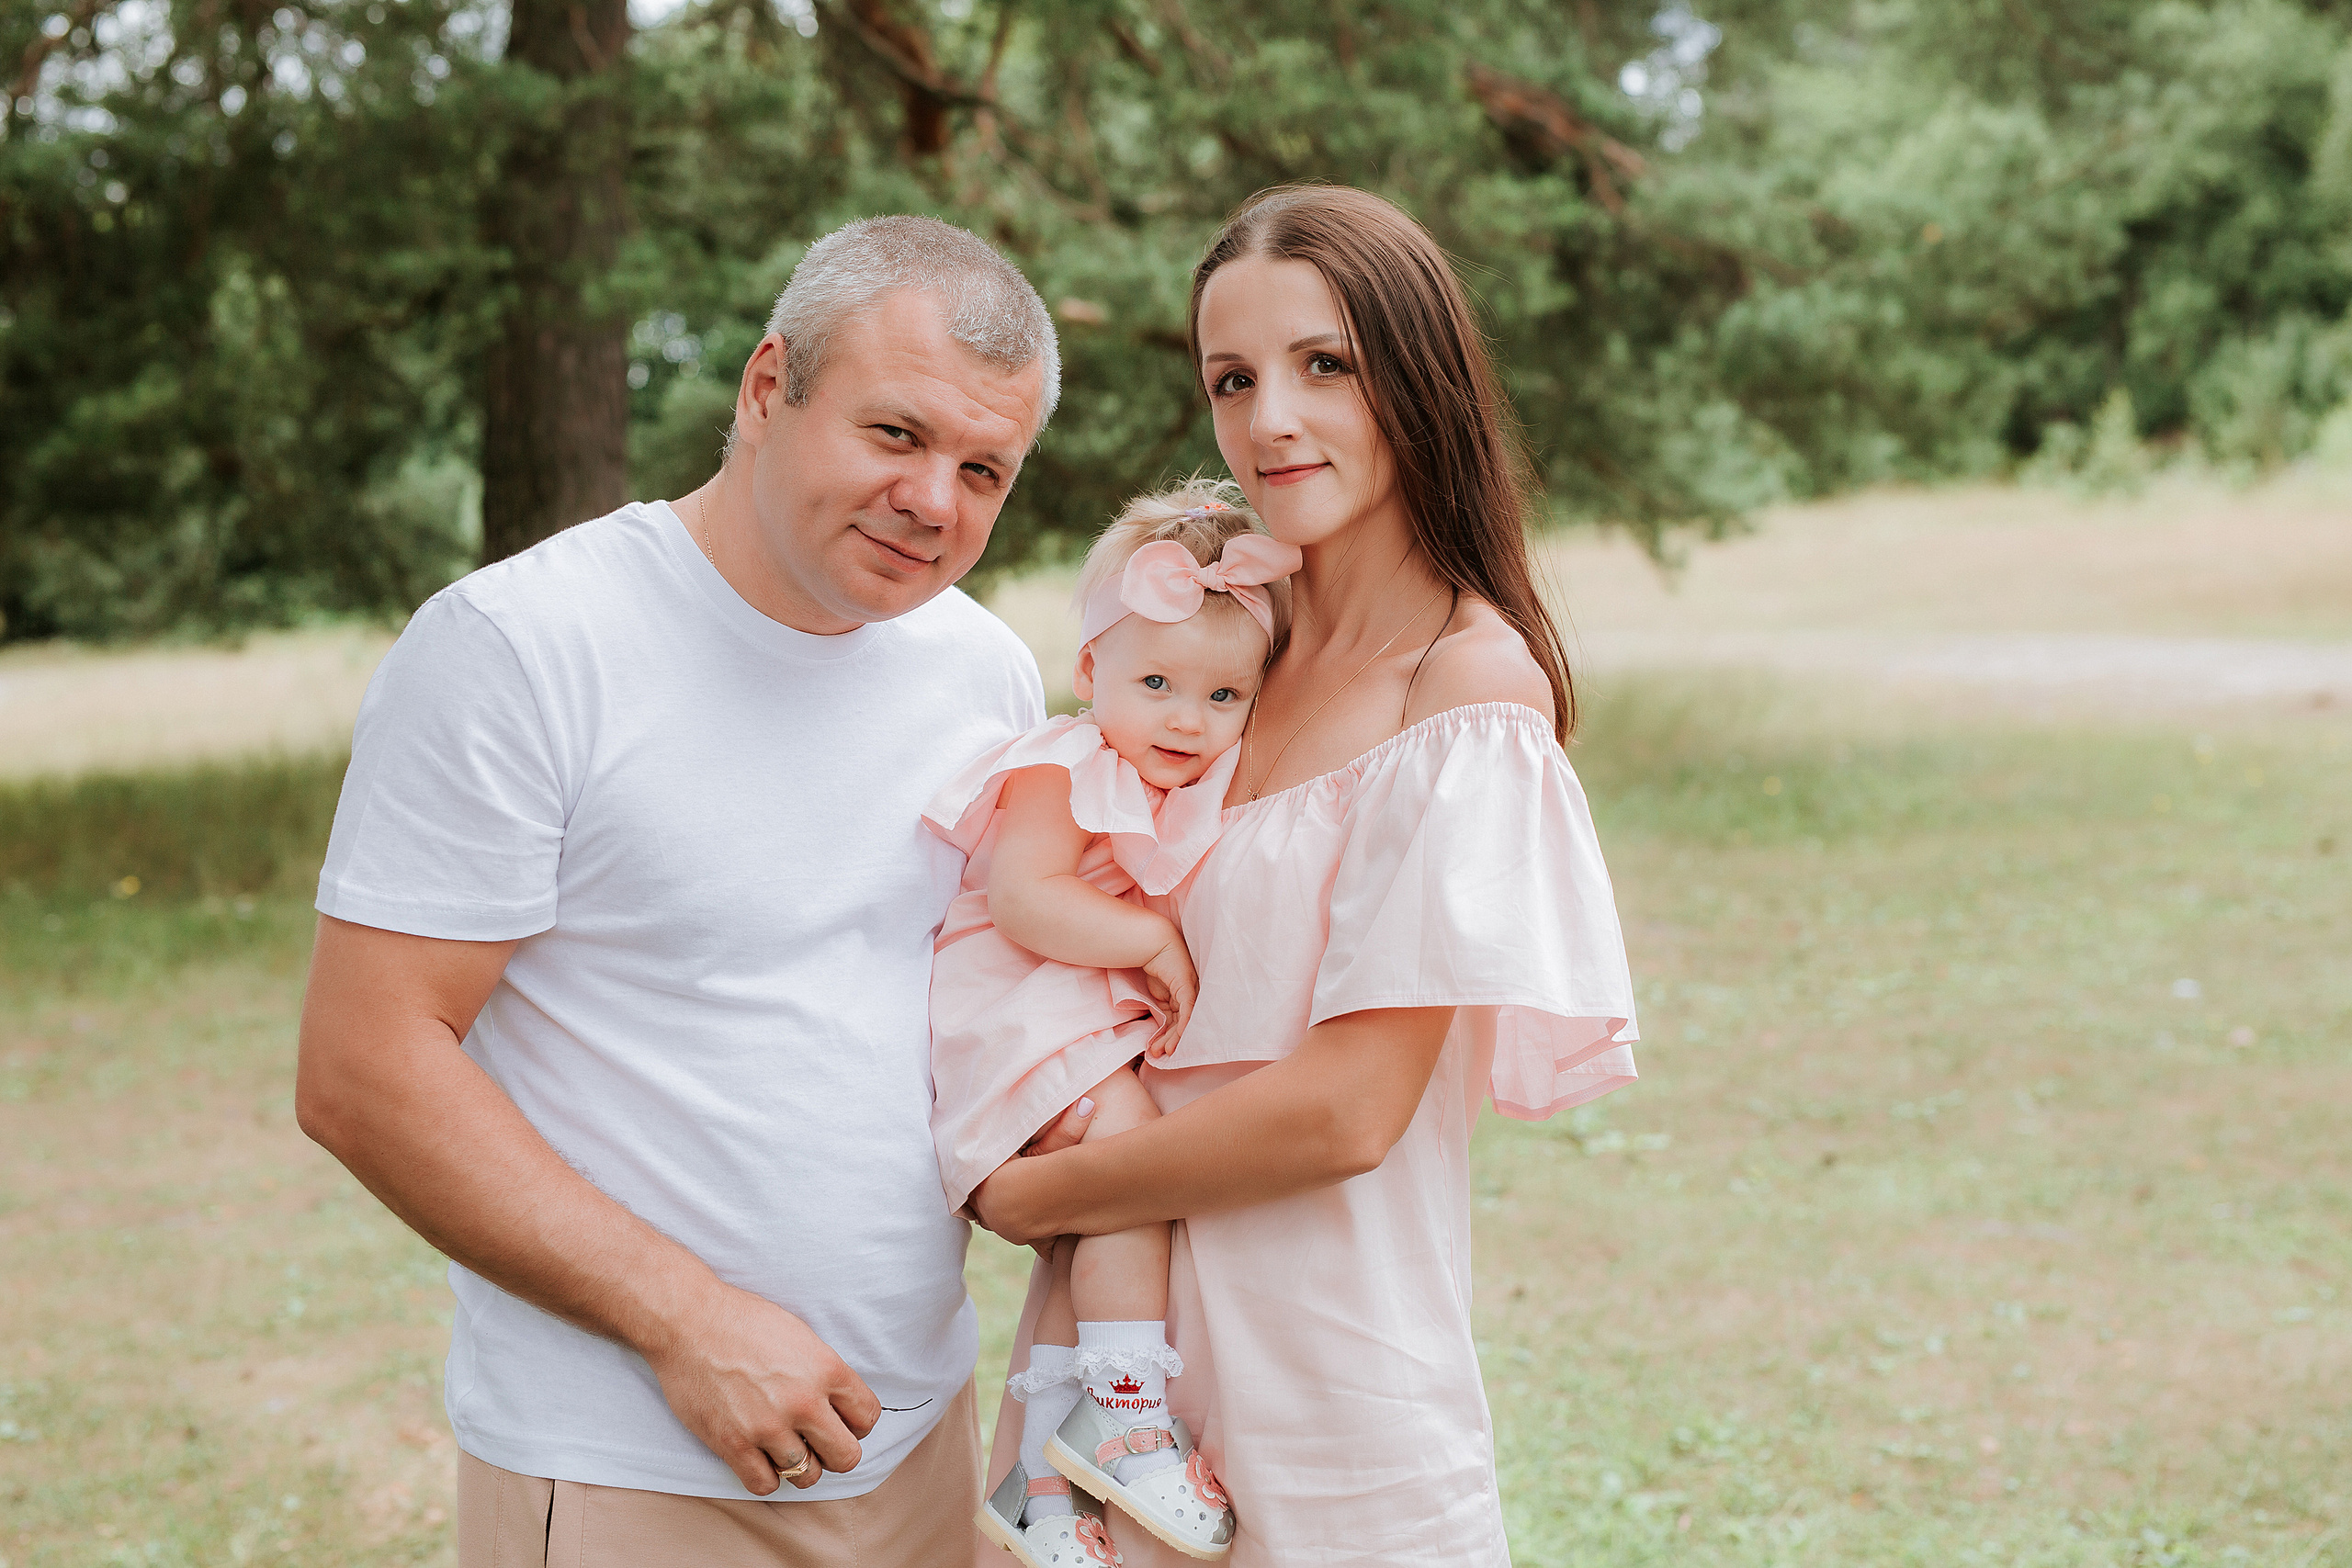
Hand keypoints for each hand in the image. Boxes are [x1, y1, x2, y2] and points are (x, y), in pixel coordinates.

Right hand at [640, 1281, 881, 1495]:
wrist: (689, 1322)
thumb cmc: (744, 1321)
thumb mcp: (801, 1336)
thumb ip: (825, 1373)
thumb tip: (839, 1406)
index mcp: (826, 1369)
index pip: (867, 1417)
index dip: (858, 1423)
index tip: (843, 1422)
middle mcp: (804, 1402)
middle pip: (846, 1457)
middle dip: (837, 1452)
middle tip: (820, 1443)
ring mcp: (768, 1427)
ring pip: (807, 1476)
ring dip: (801, 1467)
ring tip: (787, 1449)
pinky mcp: (733, 1444)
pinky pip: (765, 1485)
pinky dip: (766, 1477)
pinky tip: (760, 1459)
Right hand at [1139, 933, 1197, 1057]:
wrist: (1152, 944)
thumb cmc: (1154, 965)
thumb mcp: (1156, 993)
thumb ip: (1159, 1008)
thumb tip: (1156, 1027)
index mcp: (1183, 997)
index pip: (1177, 1022)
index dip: (1168, 1038)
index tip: (1158, 1050)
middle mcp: (1190, 996)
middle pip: (1182, 1025)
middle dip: (1170, 1041)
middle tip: (1160, 1054)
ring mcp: (1191, 991)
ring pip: (1185, 1022)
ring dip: (1174, 1038)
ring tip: (1163, 1051)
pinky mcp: (1188, 987)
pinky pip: (1188, 1010)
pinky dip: (1184, 1026)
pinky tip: (1177, 1038)